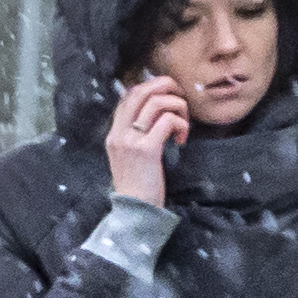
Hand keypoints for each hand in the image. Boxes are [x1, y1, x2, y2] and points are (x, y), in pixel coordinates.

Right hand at [105, 75, 187, 207]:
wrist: (134, 211)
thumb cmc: (138, 187)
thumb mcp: (131, 158)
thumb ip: (137, 136)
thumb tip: (159, 116)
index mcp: (114, 134)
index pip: (128, 95)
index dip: (150, 87)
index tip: (168, 96)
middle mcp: (119, 133)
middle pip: (140, 90)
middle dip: (165, 85)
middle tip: (181, 98)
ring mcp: (131, 140)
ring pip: (157, 102)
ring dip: (178, 107)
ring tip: (183, 125)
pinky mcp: (146, 149)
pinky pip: (168, 121)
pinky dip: (181, 125)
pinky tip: (182, 140)